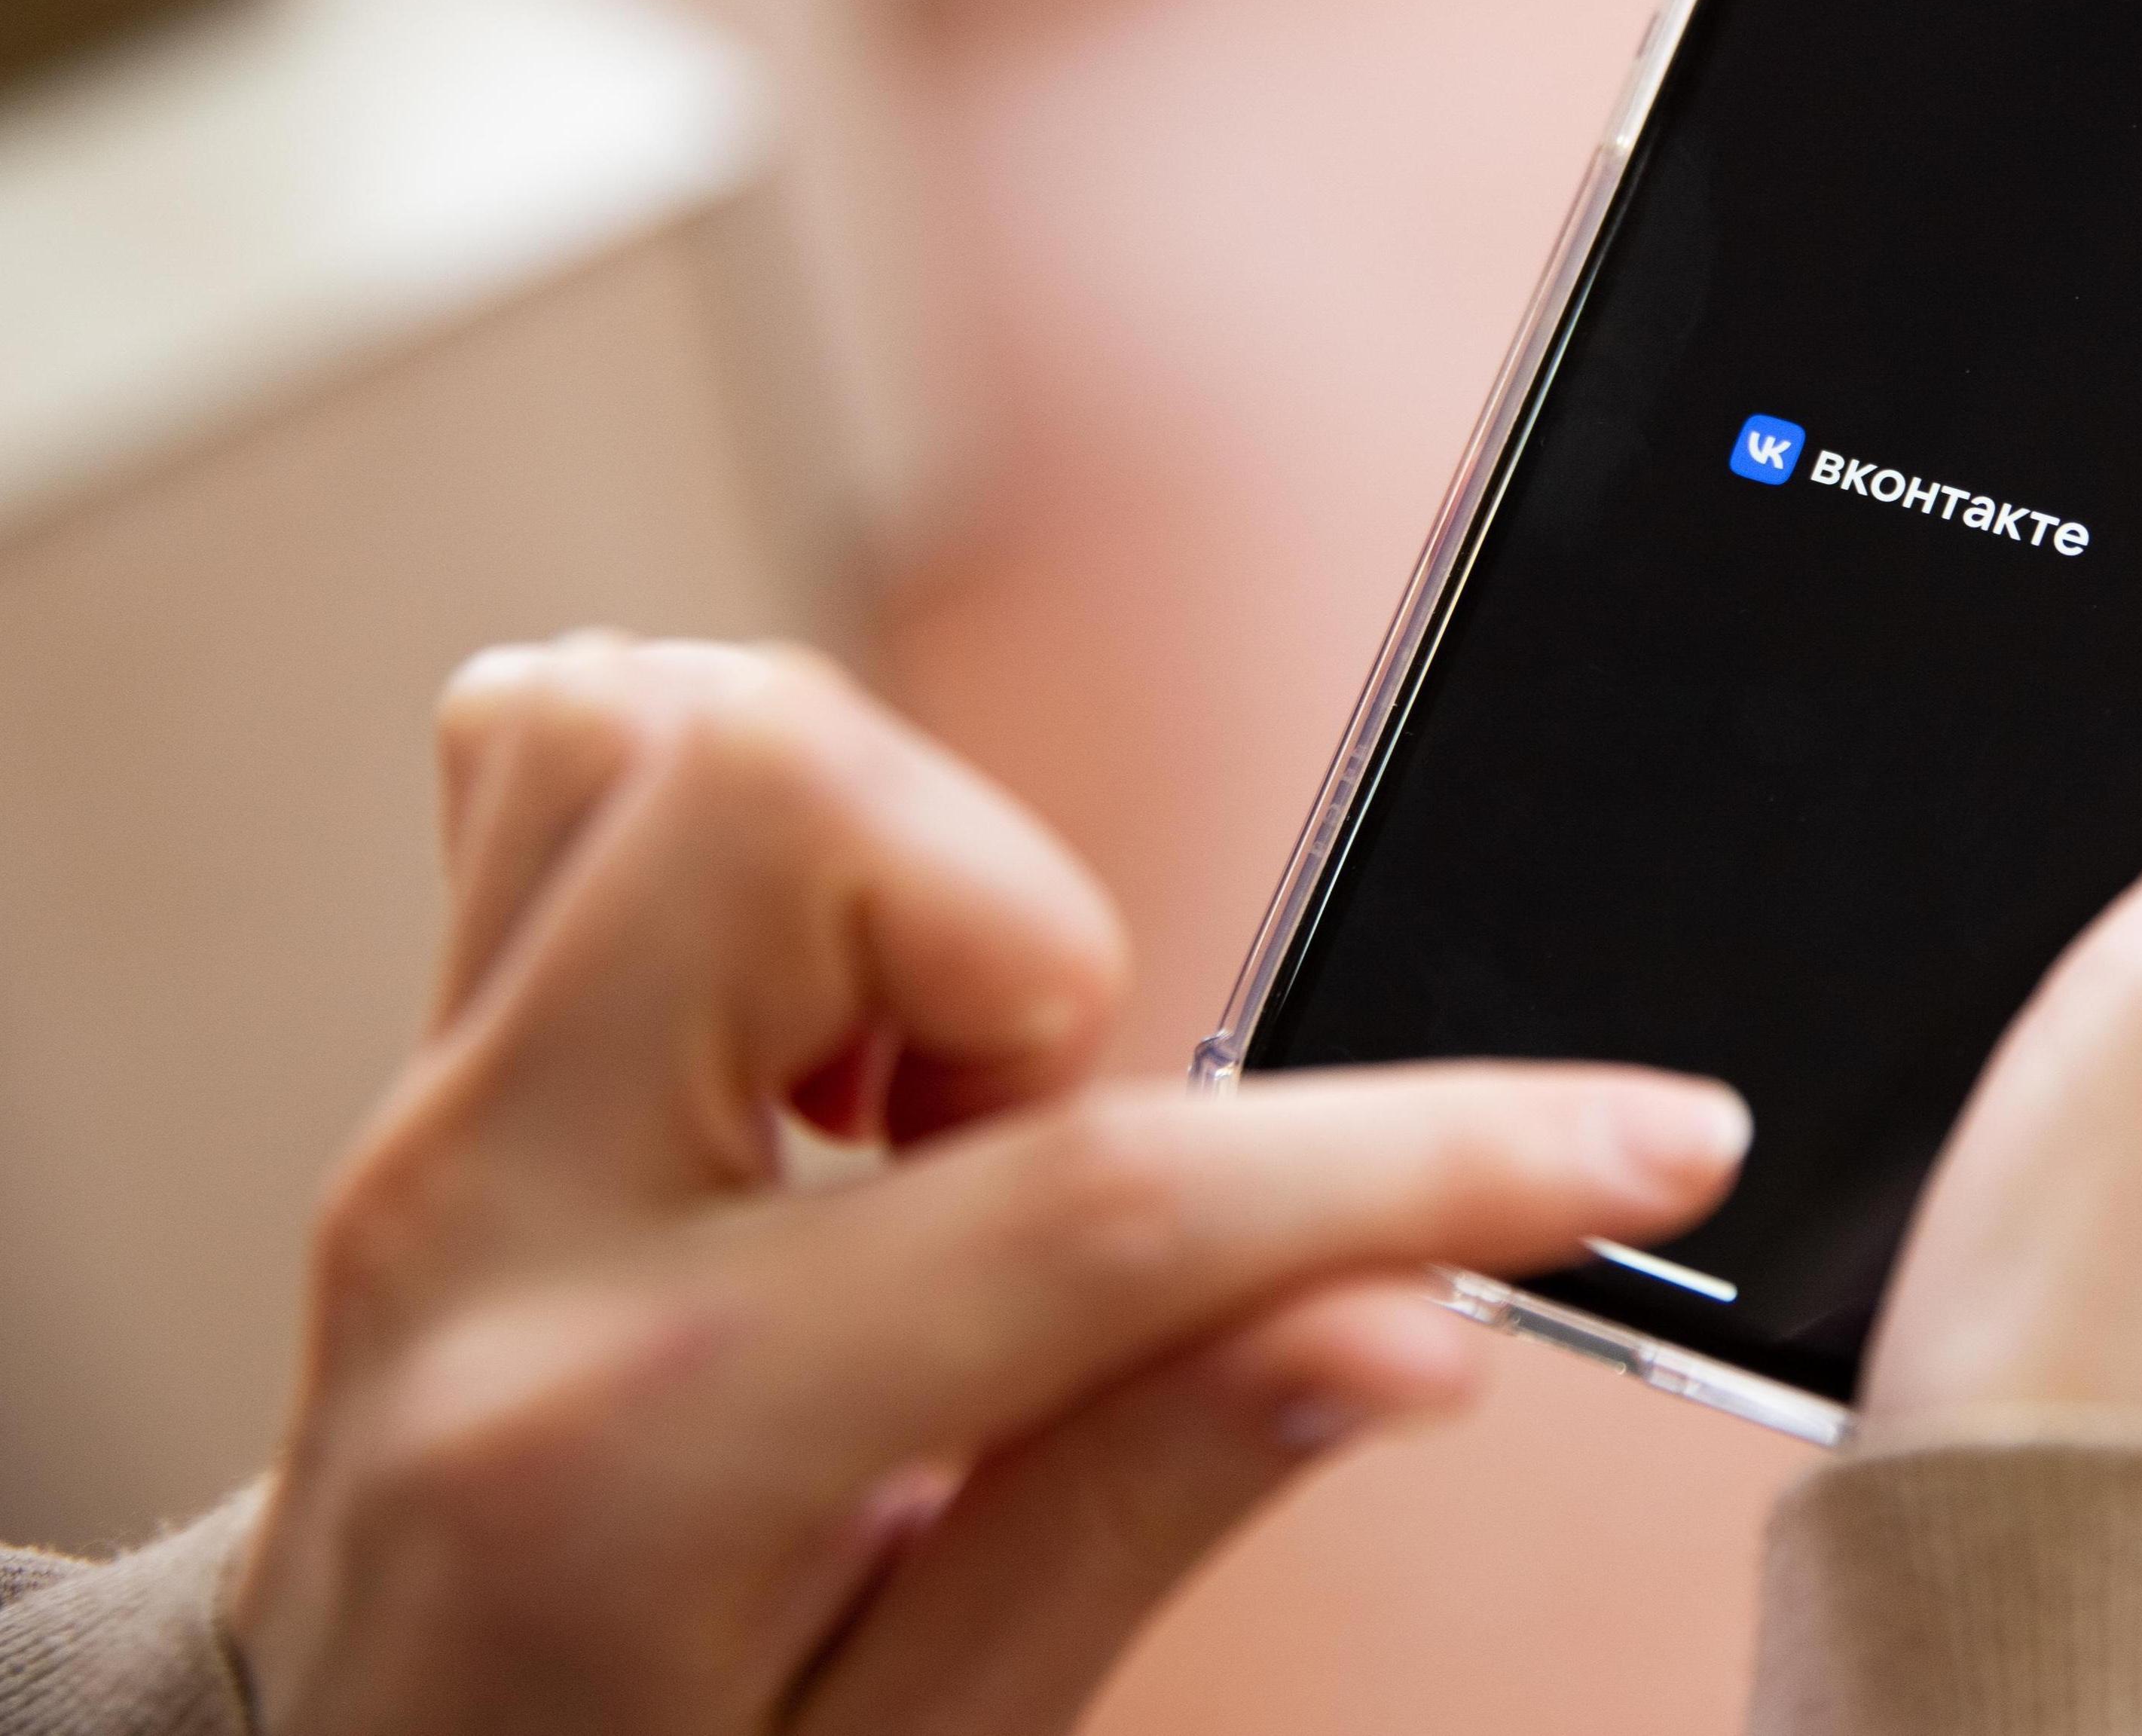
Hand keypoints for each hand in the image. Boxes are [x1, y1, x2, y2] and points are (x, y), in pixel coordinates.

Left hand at [227, 638, 1748, 1735]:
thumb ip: (1148, 1497)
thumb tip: (1411, 1314)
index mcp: (633, 1459)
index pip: (1088, 1219)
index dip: (1421, 1161)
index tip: (1637, 1139)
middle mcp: (485, 1225)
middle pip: (782, 809)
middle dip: (1017, 930)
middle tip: (1027, 1147)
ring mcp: (427, 1104)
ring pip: (678, 722)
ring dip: (891, 868)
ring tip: (916, 1102)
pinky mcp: (426, 1034)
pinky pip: (569, 737)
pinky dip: (746, 817)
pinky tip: (813, 1018)